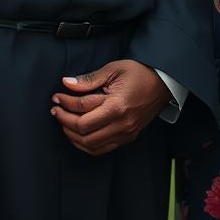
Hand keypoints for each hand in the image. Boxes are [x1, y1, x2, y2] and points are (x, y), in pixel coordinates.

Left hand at [50, 59, 170, 155]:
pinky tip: (78, 134)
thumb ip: (89, 79)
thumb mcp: (114, 69)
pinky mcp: (127, 138)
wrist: (163, 83)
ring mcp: (125, 134)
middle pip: (83, 131)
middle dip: (64, 121)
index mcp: (117, 105)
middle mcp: (121, 124)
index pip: (83, 110)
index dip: (65, 104)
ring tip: (64, 122)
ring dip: (73, 135)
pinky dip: (86, 145)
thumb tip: (66, 83)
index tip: (56, 97)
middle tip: (56, 110)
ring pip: (90, 145)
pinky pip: (101, 149)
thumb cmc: (139, 73)